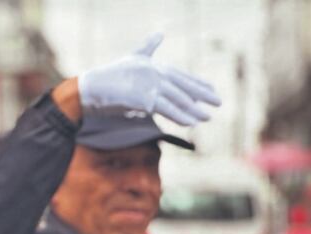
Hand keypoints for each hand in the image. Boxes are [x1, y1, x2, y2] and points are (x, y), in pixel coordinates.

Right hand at [78, 33, 220, 125]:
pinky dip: (180, 116)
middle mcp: (157, 74)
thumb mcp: (132, 58)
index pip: (182, 76)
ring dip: (194, 110)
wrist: (92, 87)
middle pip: (185, 87)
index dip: (198, 84)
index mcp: (156, 66)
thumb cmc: (109, 75)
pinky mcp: (145, 99)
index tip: (212, 90)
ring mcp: (151, 86)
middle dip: (203, 96)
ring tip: (207, 117)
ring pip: (179, 100)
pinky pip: (167, 110)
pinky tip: (191, 123)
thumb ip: (148, 47)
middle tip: (218, 103)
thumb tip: (159, 33)